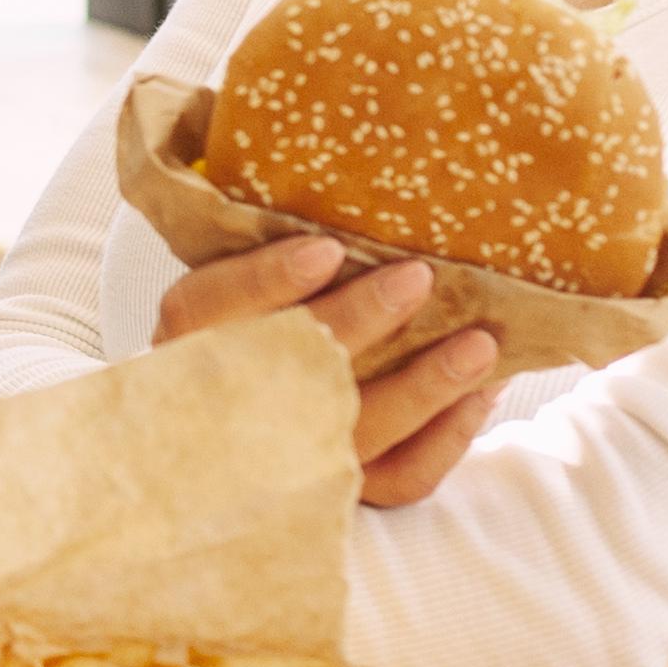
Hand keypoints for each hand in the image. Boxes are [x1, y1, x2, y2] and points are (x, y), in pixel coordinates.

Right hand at [154, 234, 503, 506]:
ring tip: (479, 343)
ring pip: (358, 433)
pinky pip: (401, 478)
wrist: (246, 429)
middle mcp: (227, 410)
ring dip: (425, 387)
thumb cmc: (254, 325)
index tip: (328, 249)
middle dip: (358, 324)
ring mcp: (287, 462)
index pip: (206, 310)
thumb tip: (309, 173)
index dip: (267, 280)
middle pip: (289, 375)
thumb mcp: (234, 283)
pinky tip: (480, 394)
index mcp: (187, 344)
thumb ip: (259, 243)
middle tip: (417, 278)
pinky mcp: (342, 493)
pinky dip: (447, 438)